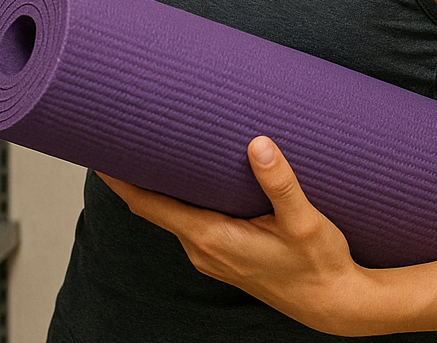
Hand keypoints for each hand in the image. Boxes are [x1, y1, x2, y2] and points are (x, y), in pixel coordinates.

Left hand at [99, 136, 378, 335]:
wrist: (336, 305)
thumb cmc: (320, 266)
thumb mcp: (304, 222)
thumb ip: (280, 183)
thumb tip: (258, 145)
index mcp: (211, 238)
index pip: (148, 205)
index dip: (120, 179)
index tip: (99, 151)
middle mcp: (202, 250)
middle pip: (154, 206)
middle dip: (137, 173)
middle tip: (124, 131)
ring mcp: (211, 256)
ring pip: (172, 215)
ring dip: (160, 186)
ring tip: (155, 146)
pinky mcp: (224, 257)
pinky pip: (189, 224)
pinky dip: (181, 200)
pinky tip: (192, 179)